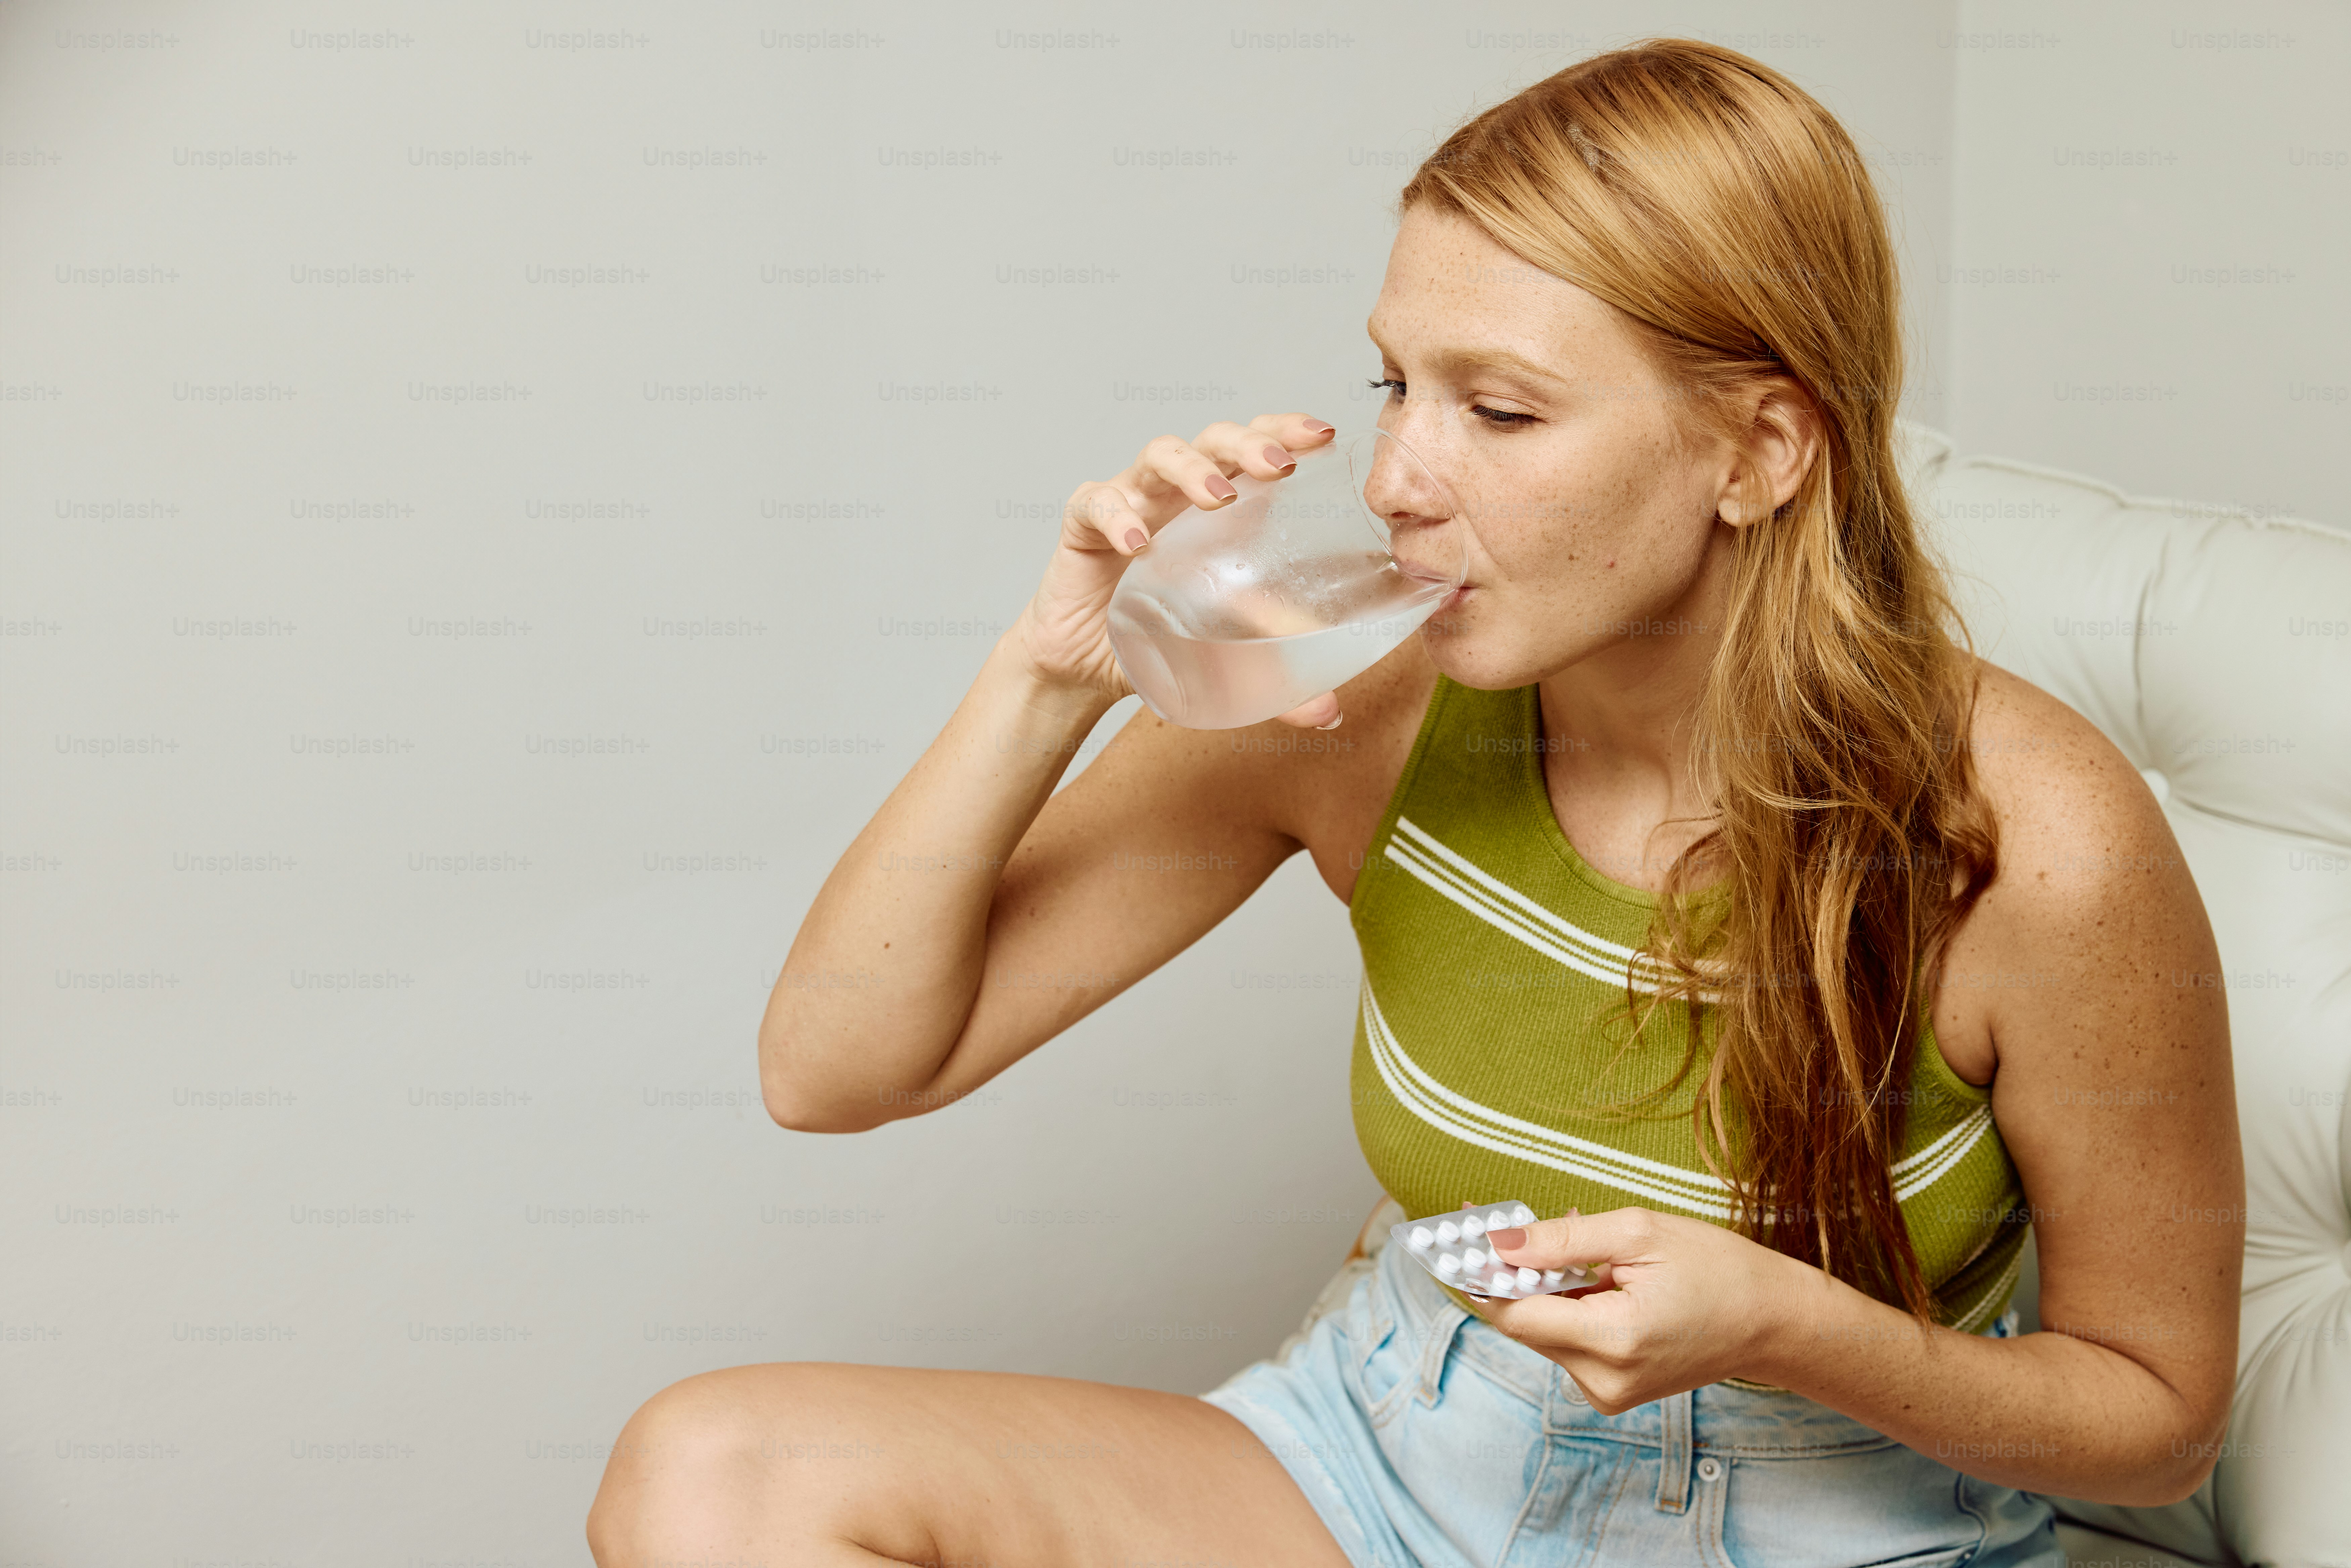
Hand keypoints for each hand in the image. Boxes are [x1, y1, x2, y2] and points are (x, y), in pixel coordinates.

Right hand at [1011, 414, 1343, 727]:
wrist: (1084, 667)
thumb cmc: (1158, 639)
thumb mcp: (1224, 656)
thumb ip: (1273, 675)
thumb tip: (1331, 711)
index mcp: (1219, 511)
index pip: (1255, 449)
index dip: (1285, 431)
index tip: (1322, 434)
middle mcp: (1177, 495)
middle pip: (1214, 439)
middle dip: (1248, 443)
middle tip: (1279, 467)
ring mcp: (1130, 501)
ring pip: (1158, 455)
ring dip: (1192, 468)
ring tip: (1218, 496)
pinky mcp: (1083, 524)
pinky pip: (1096, 502)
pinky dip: (1116, 514)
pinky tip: (1136, 542)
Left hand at [1466, 1206, 1820, 1413]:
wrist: (1773, 1321)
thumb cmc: (1717, 1268)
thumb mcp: (1637, 1233)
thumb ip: (1561, 1241)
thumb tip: (1497, 1242)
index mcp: (1611, 1341)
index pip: (1514, 1312)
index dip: (1481, 1272)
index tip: (1457, 1232)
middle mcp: (1603, 1380)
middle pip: (1525, 1322)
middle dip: (1514, 1272)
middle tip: (1504, 1220)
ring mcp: (1608, 1392)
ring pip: (1545, 1330)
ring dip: (1545, 1286)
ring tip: (1575, 1246)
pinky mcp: (1613, 1391)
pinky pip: (1569, 1341)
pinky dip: (1569, 1306)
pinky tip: (1593, 1277)